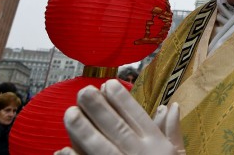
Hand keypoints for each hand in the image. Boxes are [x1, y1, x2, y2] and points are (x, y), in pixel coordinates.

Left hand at [55, 79, 183, 154]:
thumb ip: (172, 131)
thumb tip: (170, 106)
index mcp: (156, 145)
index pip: (137, 117)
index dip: (122, 100)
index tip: (108, 85)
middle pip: (116, 128)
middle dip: (99, 108)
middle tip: (83, 92)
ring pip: (101, 148)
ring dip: (84, 130)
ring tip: (69, 113)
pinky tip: (61, 150)